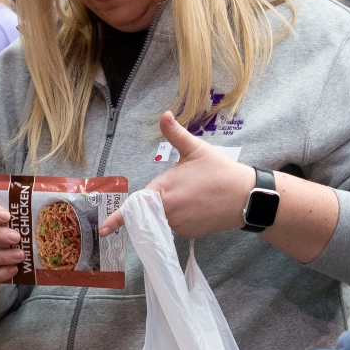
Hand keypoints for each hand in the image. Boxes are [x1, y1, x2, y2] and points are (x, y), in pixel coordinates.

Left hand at [99, 111, 252, 238]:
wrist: (246, 196)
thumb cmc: (219, 170)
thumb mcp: (195, 148)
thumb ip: (175, 133)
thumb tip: (165, 114)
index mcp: (164, 190)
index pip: (136, 205)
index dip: (117, 219)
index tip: (102, 229)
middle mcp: (168, 212)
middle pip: (149, 210)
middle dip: (156, 201)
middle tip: (183, 187)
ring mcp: (180, 226)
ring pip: (164, 218)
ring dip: (170, 208)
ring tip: (195, 193)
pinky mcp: (191, 234)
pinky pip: (177, 226)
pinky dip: (183, 217)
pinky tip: (199, 206)